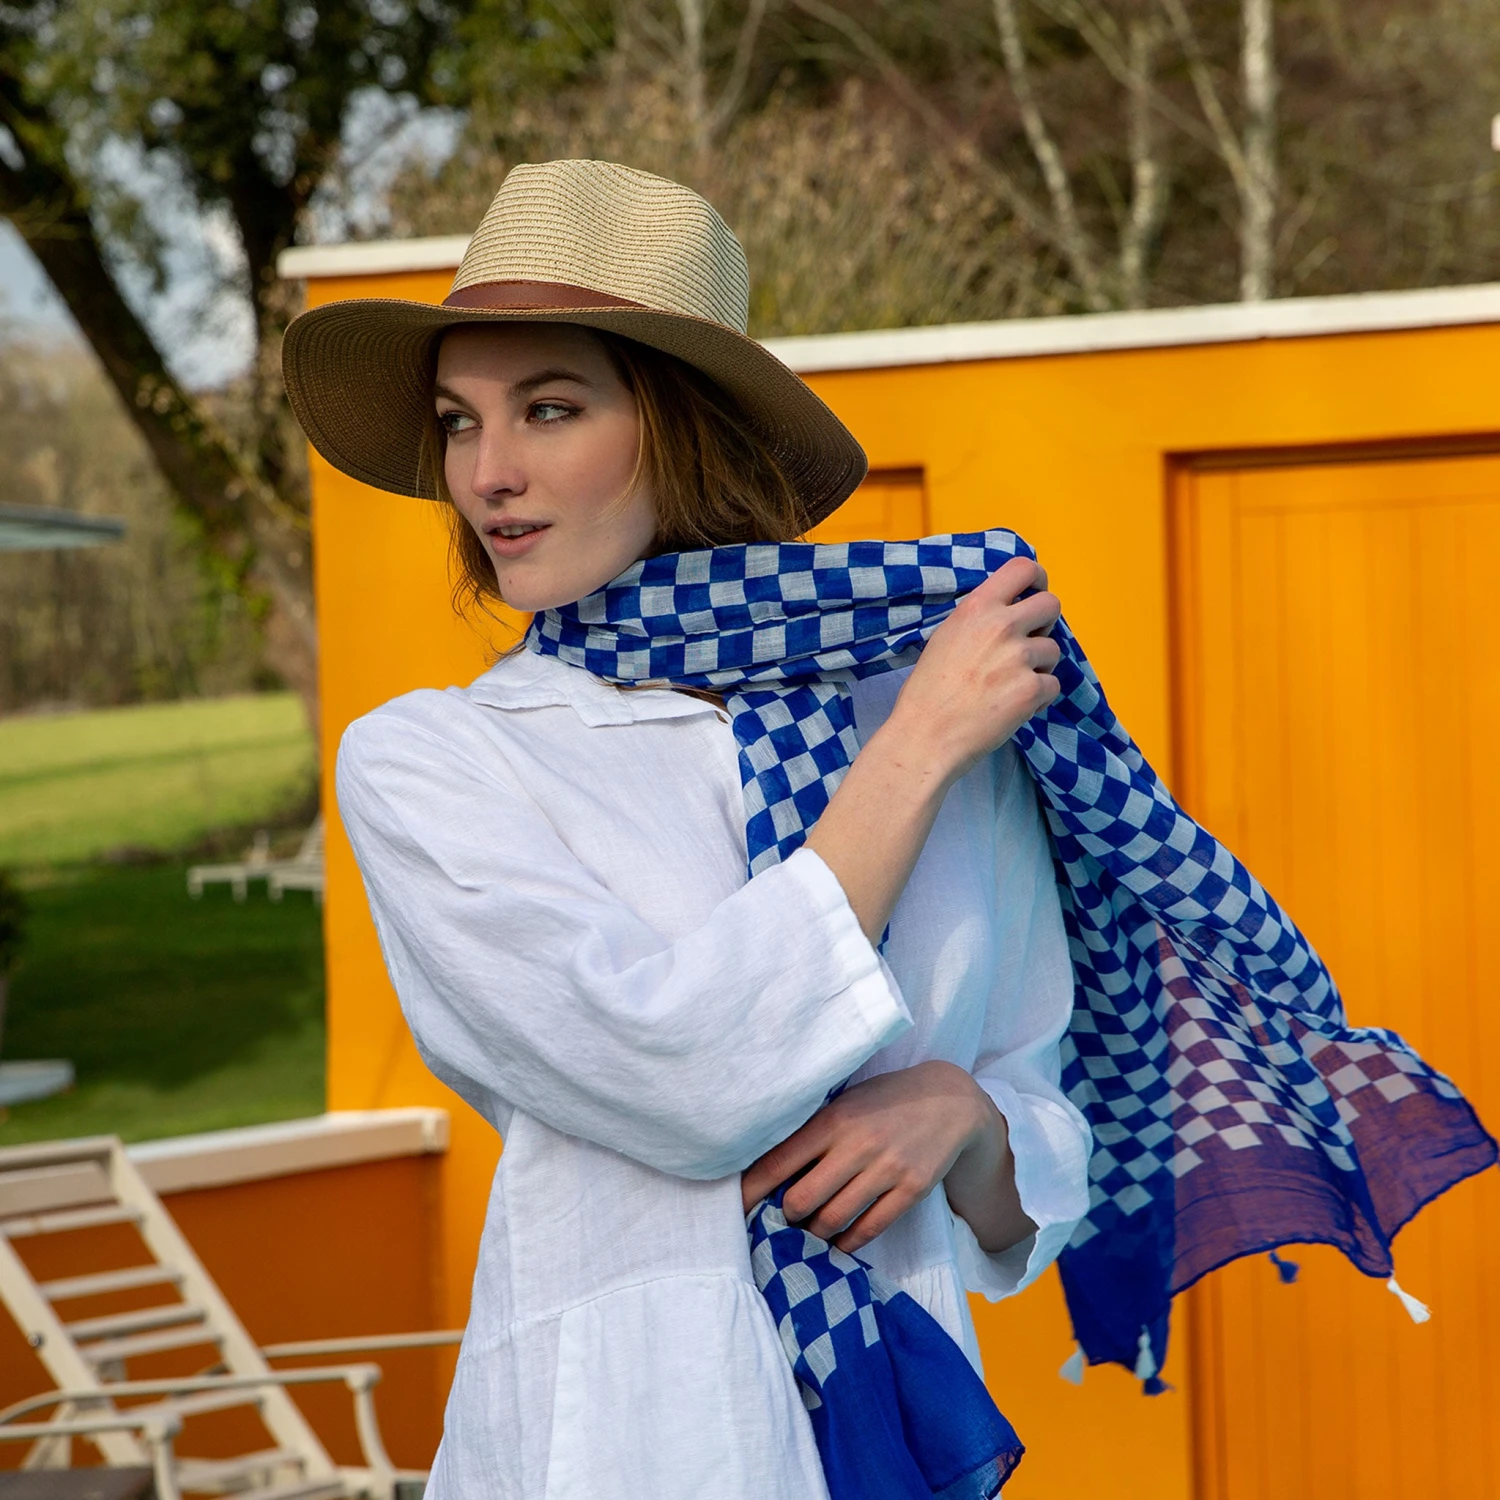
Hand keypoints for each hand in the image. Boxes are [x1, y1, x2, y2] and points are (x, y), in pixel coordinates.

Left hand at [740, 1062, 1021, 1254]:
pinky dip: (847, 1243)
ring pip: (833, 1220)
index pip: (779, 1161)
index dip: (752, 1189)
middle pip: (802, 1200)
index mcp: (832, 1119)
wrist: (950, 1101)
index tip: (735, 1207)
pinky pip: (869, 1229)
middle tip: (779, 1220)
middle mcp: (856, 1145)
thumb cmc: (884, 1101)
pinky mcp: (911, 1190)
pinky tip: (837, 1244)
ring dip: (813, 1234)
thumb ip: (813, 1129)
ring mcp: (886, 1169)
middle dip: (784, 1217)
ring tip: (806, 1233)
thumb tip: (768, 1166)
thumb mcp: (846, 1102)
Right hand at [887, 555, 1061, 784]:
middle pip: (1051, 604)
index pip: (1024, 568)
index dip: (1037, 579)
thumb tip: (1010, 611)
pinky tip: (1012, 707)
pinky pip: (1052, 685)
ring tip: (1008, 685)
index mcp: (977, 608)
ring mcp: (1019, 657)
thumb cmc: (928, 691)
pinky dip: (1038, 698)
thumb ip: (980, 619)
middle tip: (1028, 643)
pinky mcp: (1031, 689)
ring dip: (1038, 667)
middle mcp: (1001, 626)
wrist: (925, 736)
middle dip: (1045, 624)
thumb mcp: (946, 636)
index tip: (1035, 592)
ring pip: (1053, 650)